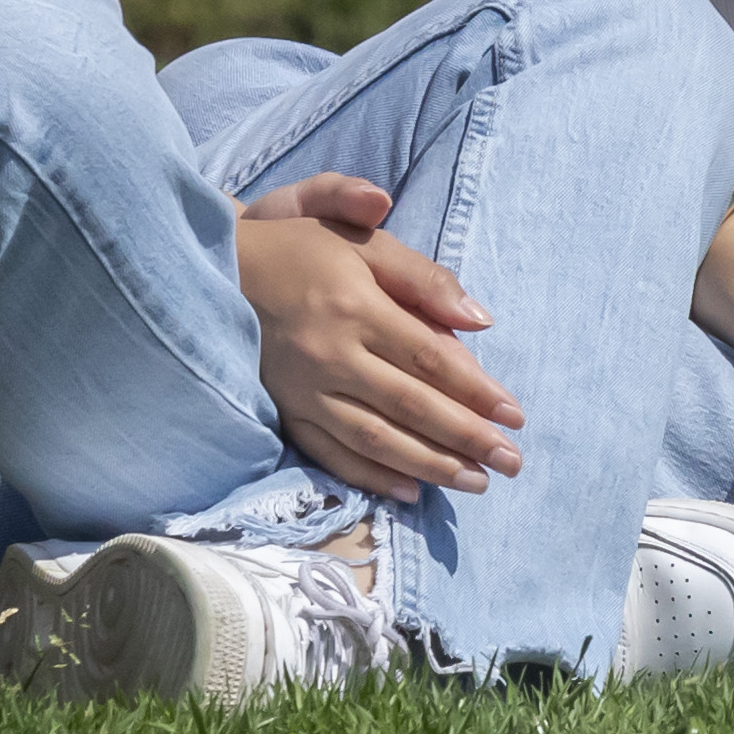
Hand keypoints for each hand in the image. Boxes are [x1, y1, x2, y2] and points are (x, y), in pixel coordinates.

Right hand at [229, 178, 522, 501]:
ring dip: (428, 466)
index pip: (431, 358)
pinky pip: (329, 453)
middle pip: (410, 405)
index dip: (476, 391)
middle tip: (510, 463)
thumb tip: (479, 319)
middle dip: (466, 439)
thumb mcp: (363, 241)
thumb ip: (423, 276)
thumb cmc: (302, 249)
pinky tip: (409, 492)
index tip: (515, 417)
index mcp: (357, 308)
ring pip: (374, 438)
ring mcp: (303, 389)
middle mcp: (331, 355)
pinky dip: (370, 476)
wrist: (217, 270)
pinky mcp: (282, 410)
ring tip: (474, 482)